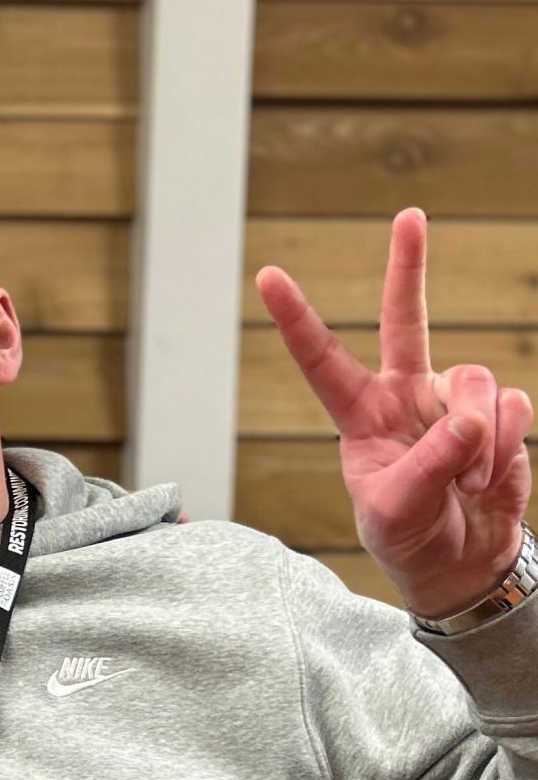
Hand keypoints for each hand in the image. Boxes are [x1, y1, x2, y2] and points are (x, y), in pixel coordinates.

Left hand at [256, 209, 532, 619]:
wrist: (461, 563)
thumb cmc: (409, 536)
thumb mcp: (397, 510)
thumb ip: (428, 465)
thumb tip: (468, 419)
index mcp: (359, 416)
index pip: (322, 360)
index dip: (296, 318)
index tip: (267, 275)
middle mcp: (405, 395)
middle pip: (406, 320)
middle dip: (408, 267)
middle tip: (409, 216)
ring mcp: (453, 401)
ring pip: (476, 379)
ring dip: (479, 437)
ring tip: (466, 483)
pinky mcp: (499, 415)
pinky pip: (513, 408)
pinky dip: (506, 447)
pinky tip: (490, 479)